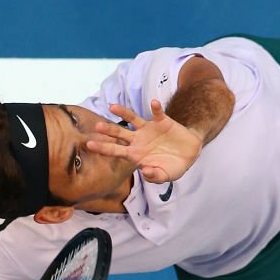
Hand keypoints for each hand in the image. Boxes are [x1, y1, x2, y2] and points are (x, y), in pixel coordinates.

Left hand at [87, 100, 203, 182]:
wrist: (189, 153)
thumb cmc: (173, 166)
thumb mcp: (165, 176)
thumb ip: (155, 176)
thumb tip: (146, 172)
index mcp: (135, 154)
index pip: (116, 151)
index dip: (103, 148)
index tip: (90, 144)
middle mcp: (138, 140)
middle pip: (119, 134)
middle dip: (108, 130)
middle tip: (97, 126)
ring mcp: (149, 129)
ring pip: (133, 119)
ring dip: (123, 113)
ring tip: (112, 107)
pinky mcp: (162, 122)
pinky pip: (157, 113)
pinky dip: (156, 108)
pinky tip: (154, 103)